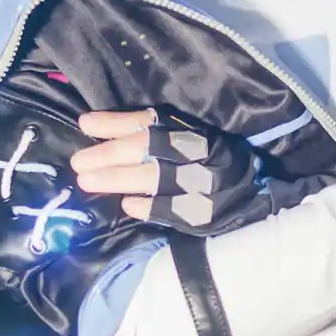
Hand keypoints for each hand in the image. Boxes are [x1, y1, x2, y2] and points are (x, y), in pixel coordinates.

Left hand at [71, 107, 264, 230]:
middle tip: (78, 163)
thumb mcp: (189, 138)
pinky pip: (173, 210)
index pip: (151, 123)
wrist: (257, 192)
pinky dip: (148, 207)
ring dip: (118, 180)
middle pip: (149, 150)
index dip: (117, 123)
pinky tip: (127, 205)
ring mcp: (205, 184)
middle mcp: (201, 154)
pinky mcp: (207, 212)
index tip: (85, 124)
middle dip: (109, 154)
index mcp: (196, 131)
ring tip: (87, 182)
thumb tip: (95, 127)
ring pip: (156, 179)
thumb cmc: (212, 162)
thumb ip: (152, 132)